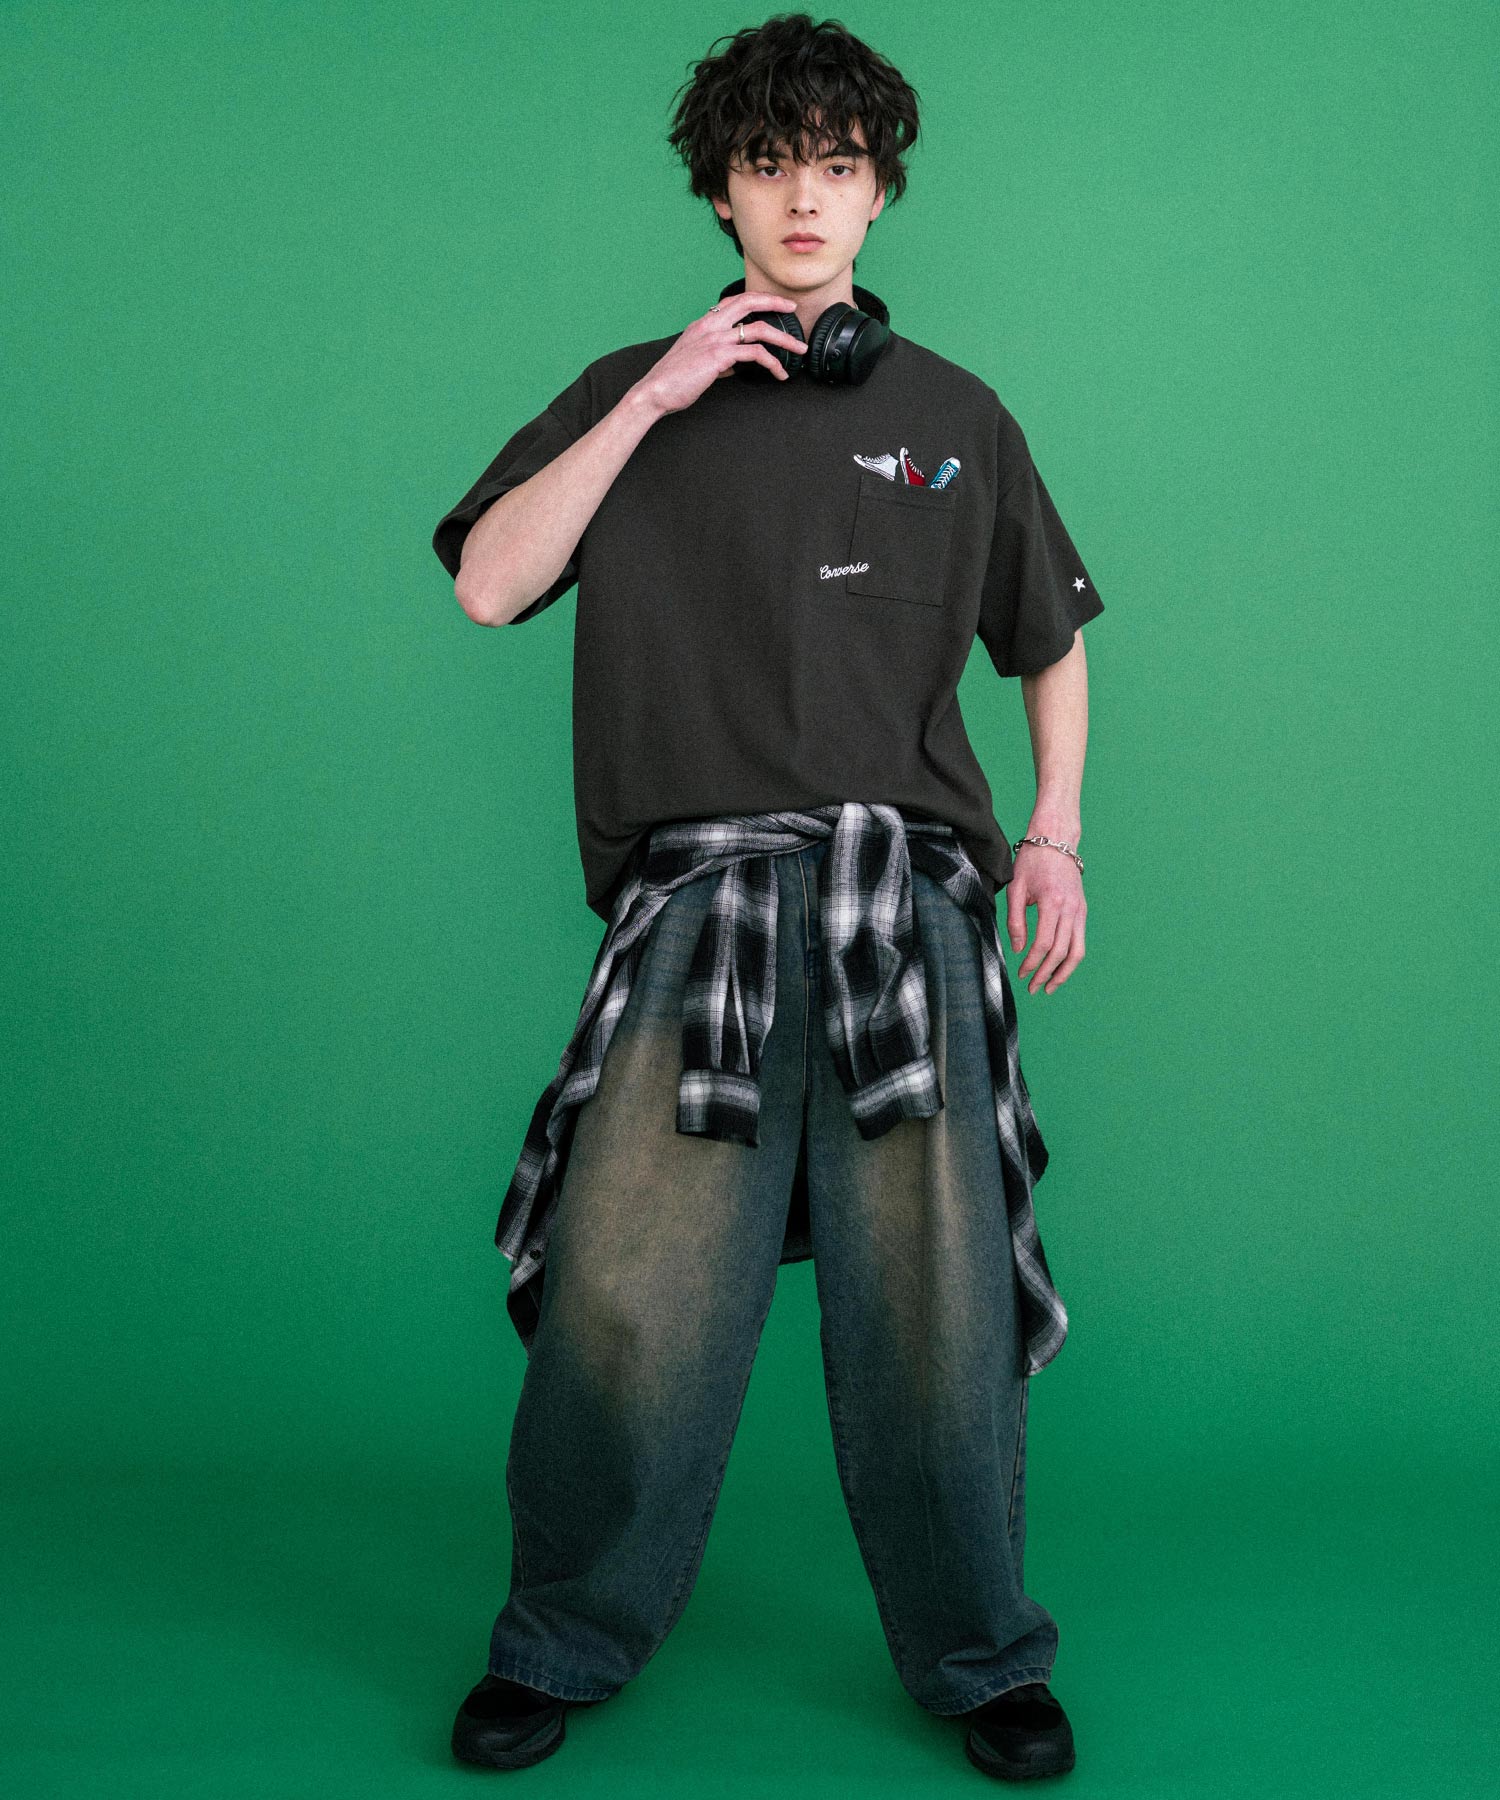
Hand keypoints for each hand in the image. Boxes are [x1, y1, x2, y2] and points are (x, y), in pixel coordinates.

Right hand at [634, 292, 806, 417]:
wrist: (655, 391)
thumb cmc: (672, 381)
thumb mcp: (696, 361)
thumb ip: (718, 358)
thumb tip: (736, 363)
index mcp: (703, 324)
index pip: (734, 301)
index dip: (757, 299)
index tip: (775, 304)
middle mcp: (710, 325)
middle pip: (749, 301)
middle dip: (775, 302)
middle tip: (793, 309)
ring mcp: (715, 339)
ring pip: (759, 329)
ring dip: (784, 339)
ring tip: (798, 350)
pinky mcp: (719, 356)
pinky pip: (756, 353)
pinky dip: (772, 363)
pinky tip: (779, 373)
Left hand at [1006, 843, 1085, 994]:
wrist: (1057, 840)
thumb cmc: (1033, 861)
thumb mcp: (1016, 888)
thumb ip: (1016, 920)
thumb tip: (1017, 948)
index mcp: (1052, 903)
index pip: (1043, 944)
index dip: (1031, 963)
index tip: (1021, 973)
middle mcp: (1070, 909)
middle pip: (1061, 953)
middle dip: (1046, 974)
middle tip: (1033, 988)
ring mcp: (1080, 911)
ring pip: (1077, 951)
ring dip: (1064, 973)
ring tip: (1050, 986)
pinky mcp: (1082, 911)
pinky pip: (1080, 941)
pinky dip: (1071, 958)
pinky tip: (1059, 968)